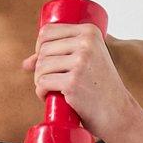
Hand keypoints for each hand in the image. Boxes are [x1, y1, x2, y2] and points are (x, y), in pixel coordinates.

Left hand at [21, 22, 133, 141]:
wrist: (117, 111)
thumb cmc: (99, 87)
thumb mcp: (88, 61)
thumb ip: (62, 55)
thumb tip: (25, 63)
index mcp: (89, 31)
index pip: (48, 31)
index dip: (39, 47)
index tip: (44, 61)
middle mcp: (86, 43)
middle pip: (43, 49)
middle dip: (39, 67)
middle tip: (48, 81)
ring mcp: (80, 62)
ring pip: (41, 66)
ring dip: (39, 80)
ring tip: (48, 89)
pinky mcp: (73, 82)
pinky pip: (42, 82)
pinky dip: (40, 91)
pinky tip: (47, 97)